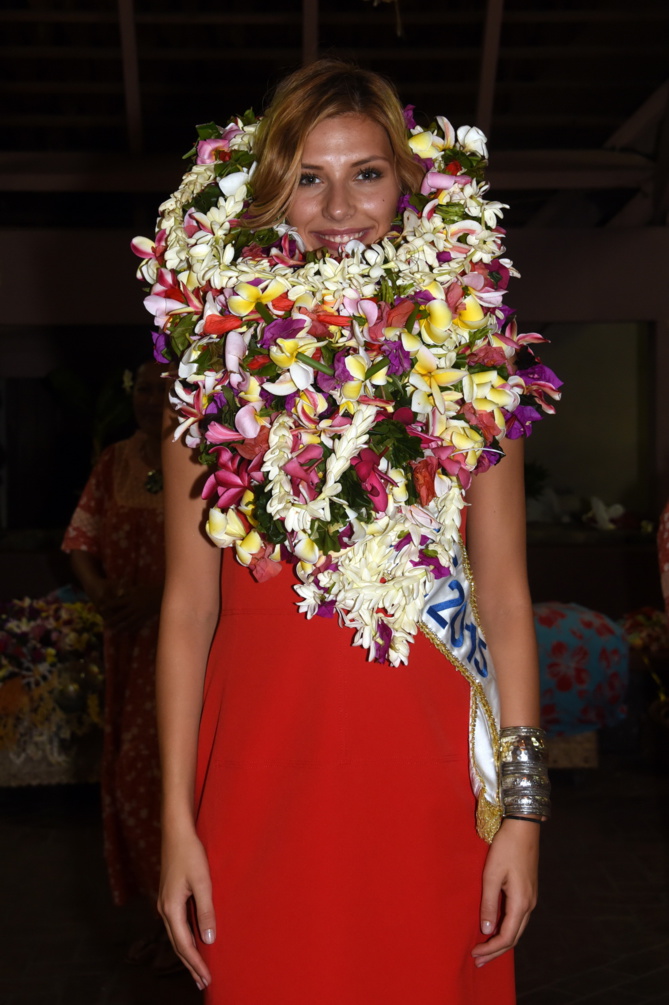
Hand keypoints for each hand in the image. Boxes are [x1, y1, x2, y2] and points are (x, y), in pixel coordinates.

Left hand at [100, 584, 161, 633]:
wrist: (162, 596)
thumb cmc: (149, 590)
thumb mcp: (137, 588)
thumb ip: (127, 591)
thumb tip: (117, 594)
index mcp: (131, 598)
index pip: (117, 602)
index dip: (108, 605)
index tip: (100, 608)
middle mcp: (135, 606)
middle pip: (121, 615)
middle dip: (113, 620)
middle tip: (105, 624)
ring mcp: (140, 613)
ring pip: (128, 622)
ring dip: (120, 627)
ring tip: (114, 632)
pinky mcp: (145, 617)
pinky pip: (137, 624)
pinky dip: (131, 629)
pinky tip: (126, 632)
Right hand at [158, 824, 215, 990]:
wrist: (176, 832)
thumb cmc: (190, 854)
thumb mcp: (202, 881)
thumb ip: (205, 910)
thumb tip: (208, 939)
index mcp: (171, 908)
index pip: (184, 944)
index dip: (195, 963)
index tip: (206, 978)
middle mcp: (164, 909)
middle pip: (177, 944)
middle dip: (189, 964)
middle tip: (202, 983)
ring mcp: (165, 903)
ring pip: (175, 936)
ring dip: (187, 954)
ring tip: (197, 969)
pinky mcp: (169, 897)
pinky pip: (176, 926)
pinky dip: (184, 939)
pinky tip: (193, 942)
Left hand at [471, 817, 538, 966]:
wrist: (523, 826)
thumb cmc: (505, 847)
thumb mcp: (492, 875)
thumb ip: (488, 903)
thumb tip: (486, 929)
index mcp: (521, 902)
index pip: (507, 937)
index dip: (491, 948)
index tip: (474, 953)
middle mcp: (529, 904)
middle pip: (514, 937)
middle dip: (495, 951)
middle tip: (478, 961)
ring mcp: (531, 897)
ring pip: (517, 928)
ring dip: (501, 941)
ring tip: (484, 949)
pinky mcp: (528, 890)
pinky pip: (518, 917)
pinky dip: (506, 928)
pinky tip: (495, 928)